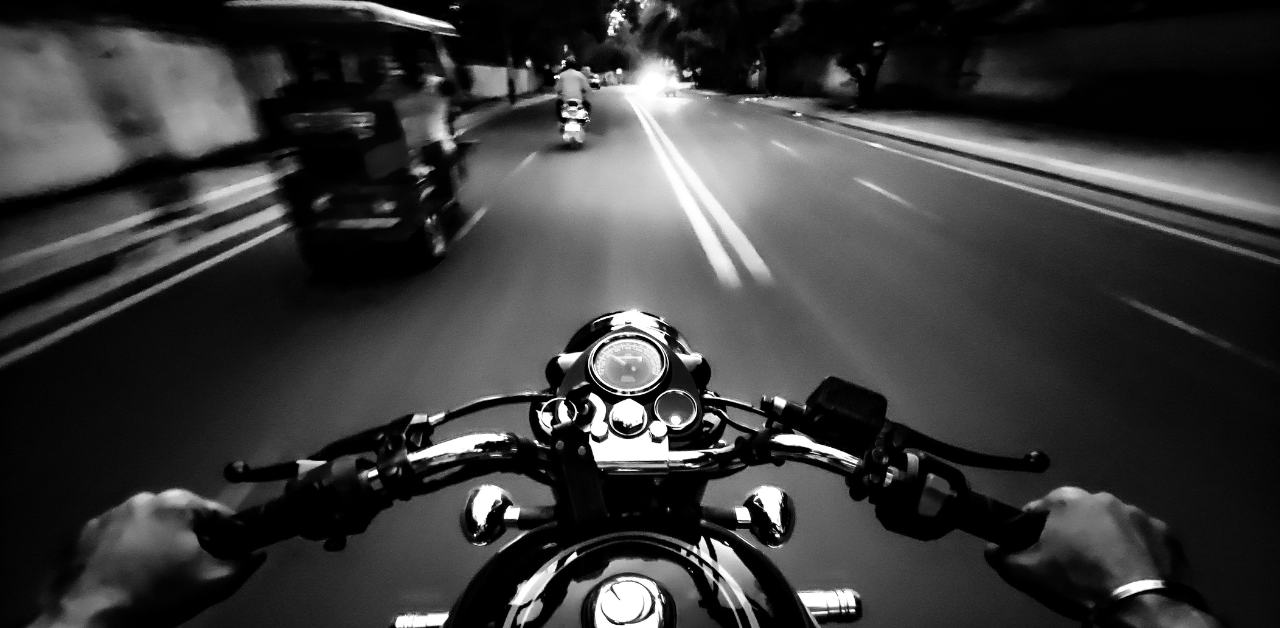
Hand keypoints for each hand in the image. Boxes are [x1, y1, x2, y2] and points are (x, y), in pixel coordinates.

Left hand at [33, 490, 264, 627]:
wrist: (91, 617)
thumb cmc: (157, 596)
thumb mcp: (213, 584)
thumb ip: (242, 563)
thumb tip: (255, 553)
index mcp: (176, 504)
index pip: (216, 511)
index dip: (227, 533)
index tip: (226, 554)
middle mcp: (140, 500)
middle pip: (177, 516)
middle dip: (185, 538)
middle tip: (186, 570)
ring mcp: (106, 516)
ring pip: (143, 526)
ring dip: (151, 543)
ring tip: (152, 575)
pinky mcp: (80, 536)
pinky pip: (112, 540)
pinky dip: (121, 553)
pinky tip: (124, 577)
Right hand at [984, 487, 1186, 618]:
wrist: (1140, 604)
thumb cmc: (1080, 582)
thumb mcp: (1029, 574)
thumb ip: (1005, 556)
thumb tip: (992, 549)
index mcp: (1069, 502)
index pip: (1041, 506)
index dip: (1032, 525)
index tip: (1032, 543)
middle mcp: (1105, 499)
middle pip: (1081, 512)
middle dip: (1074, 530)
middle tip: (1070, 558)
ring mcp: (1140, 515)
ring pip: (1115, 524)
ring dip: (1107, 538)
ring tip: (1103, 567)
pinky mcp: (1167, 534)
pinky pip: (1145, 539)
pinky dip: (1137, 551)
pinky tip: (1131, 571)